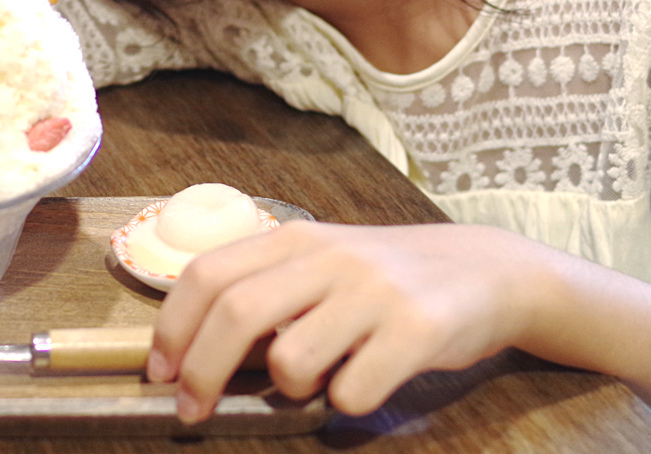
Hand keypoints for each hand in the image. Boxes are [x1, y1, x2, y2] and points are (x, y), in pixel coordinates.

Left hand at [146, 220, 554, 422]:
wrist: (489, 271)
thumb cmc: (387, 279)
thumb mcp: (323, 264)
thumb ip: (267, 290)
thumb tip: (193, 350)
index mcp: (296, 239)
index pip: (207, 275)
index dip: (173, 328)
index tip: (161, 372)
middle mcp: (329, 257)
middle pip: (236, 314)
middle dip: (202, 372)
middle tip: (192, 411)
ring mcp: (373, 291)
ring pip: (291, 360)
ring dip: (289, 389)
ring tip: (317, 380)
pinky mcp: (417, 329)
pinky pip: (352, 391)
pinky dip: (345, 403)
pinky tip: (366, 383)